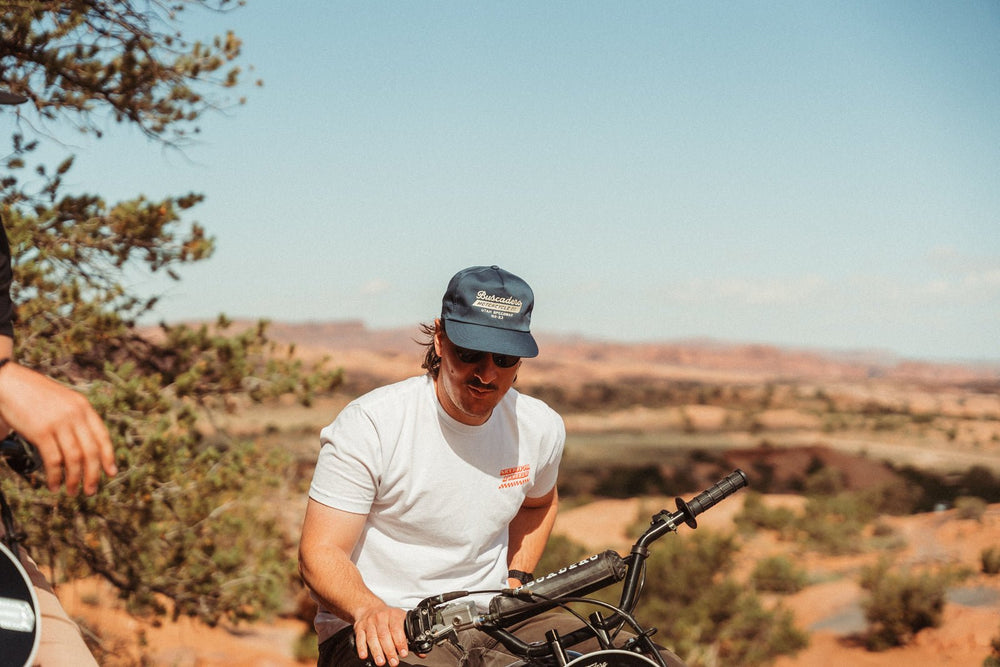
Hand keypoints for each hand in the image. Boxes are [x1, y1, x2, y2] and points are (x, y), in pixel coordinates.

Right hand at [0, 362, 116, 494]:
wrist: (9, 383)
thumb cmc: (34, 394)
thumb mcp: (63, 401)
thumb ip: (75, 418)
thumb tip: (83, 447)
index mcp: (83, 407)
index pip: (103, 436)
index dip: (109, 456)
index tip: (111, 473)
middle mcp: (75, 415)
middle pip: (91, 451)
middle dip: (93, 474)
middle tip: (91, 491)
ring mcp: (59, 423)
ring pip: (75, 458)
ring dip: (75, 479)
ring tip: (73, 492)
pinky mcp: (41, 432)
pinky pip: (54, 460)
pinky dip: (55, 476)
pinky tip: (53, 486)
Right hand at [352, 602, 409, 666]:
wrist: (369, 608)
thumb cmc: (387, 617)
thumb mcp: (401, 621)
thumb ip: (410, 638)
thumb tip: (421, 653)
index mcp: (394, 615)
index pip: (397, 629)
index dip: (400, 642)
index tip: (403, 653)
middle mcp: (381, 618)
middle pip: (384, 635)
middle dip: (389, 650)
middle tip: (394, 662)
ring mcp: (369, 622)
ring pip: (372, 637)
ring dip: (377, 651)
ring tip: (381, 662)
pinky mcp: (359, 627)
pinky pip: (360, 638)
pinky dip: (362, 647)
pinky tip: (364, 655)